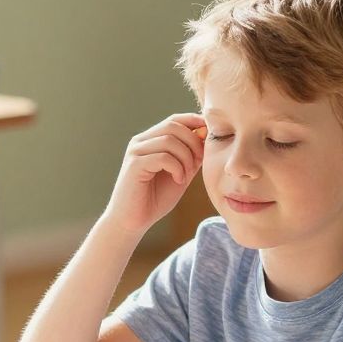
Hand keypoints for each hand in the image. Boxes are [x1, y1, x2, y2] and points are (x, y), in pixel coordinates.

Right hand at [104, 114, 206, 239]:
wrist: (133, 221)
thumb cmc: (155, 198)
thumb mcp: (180, 173)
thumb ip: (191, 155)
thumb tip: (205, 135)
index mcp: (150, 140)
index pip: (174, 120)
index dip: (194, 123)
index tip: (209, 138)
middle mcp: (141, 142)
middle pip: (173, 126)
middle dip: (193, 143)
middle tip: (197, 163)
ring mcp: (136, 152)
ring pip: (169, 140)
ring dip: (186, 158)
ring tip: (185, 176)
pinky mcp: (134, 165)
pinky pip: (163, 156)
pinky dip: (177, 168)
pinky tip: (178, 180)